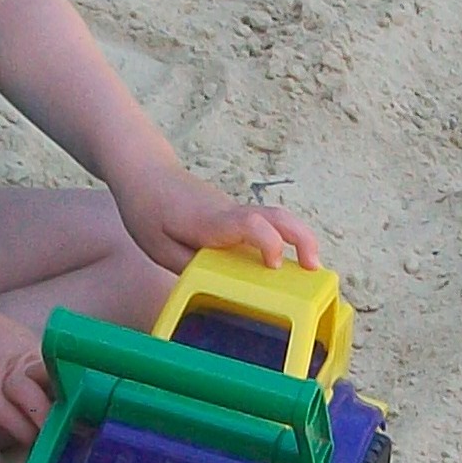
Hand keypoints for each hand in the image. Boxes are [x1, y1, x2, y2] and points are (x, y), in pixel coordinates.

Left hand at [113, 160, 322, 274]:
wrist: (146, 173)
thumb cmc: (149, 211)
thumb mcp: (158, 248)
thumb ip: (190, 267)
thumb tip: (219, 289)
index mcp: (210, 220)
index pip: (249, 223)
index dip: (268, 242)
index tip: (274, 265)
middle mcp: (230, 212)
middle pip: (278, 216)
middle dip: (303, 240)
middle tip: (315, 269)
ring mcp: (236, 211)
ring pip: (278, 218)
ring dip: (300, 240)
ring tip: (311, 271)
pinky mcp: (237, 216)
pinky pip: (268, 225)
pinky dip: (285, 241)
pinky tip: (287, 266)